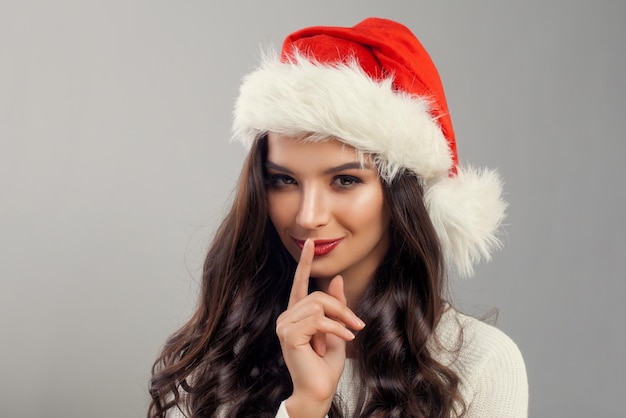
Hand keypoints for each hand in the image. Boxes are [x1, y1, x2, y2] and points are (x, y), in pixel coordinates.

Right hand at [276, 239, 364, 416]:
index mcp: (295, 315)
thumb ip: (335, 306)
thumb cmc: (325, 365)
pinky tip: (346, 339)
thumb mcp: (336, 330)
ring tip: (349, 335)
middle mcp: (286, 317)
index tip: (309, 243)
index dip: (304, 263)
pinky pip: (317, 320)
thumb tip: (336, 279)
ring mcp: (285, 325)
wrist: (319, 390)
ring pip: (318, 305)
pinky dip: (336, 329)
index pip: (299, 284)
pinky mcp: (289, 335)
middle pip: (316, 295)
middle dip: (341, 308)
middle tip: (357, 325)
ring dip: (340, 319)